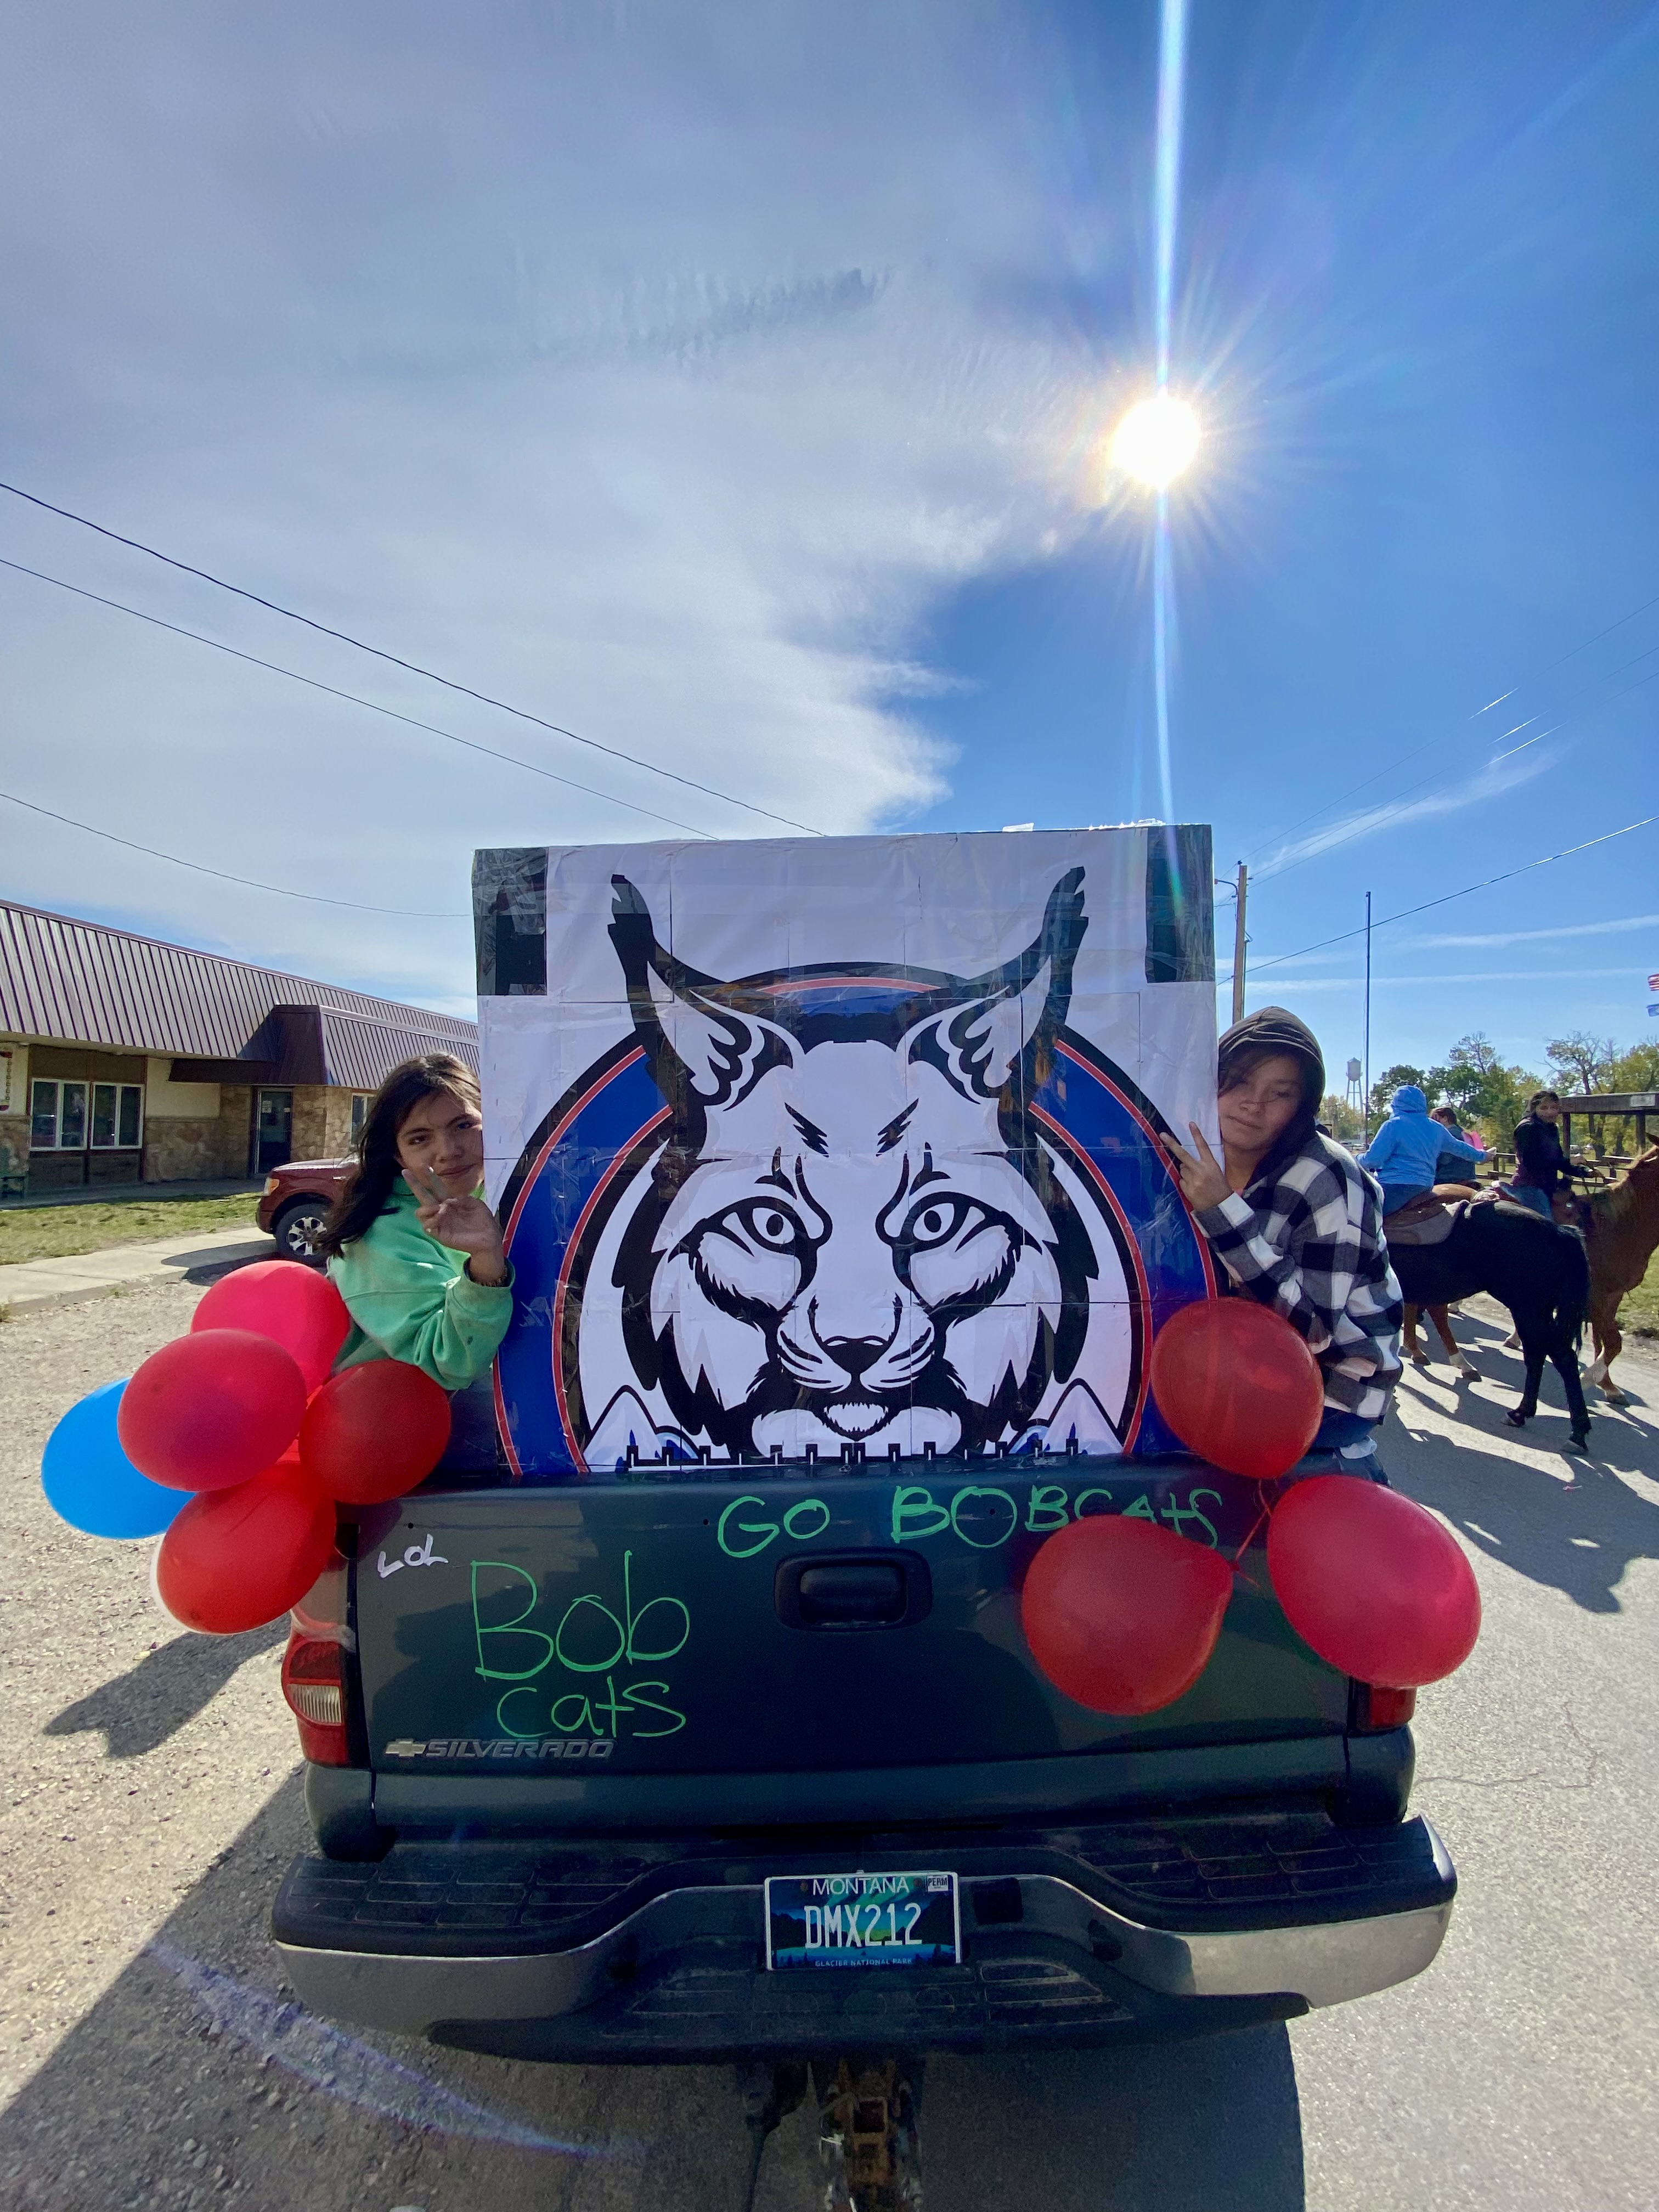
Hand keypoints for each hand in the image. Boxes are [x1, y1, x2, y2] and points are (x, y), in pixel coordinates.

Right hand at [405, 1165, 508, 1281]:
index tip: (423, 1165)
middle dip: (414, 1184)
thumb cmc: (483, 1221)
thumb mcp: (475, 1204)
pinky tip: (440, 1216)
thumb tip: (448, 1199)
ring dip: (426, 1208)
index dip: (430, 1177)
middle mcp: (441, 1211)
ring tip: (439, 1208)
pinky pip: (427, 1226)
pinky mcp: (439, 1234)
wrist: (488, 1238)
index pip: (436, 1187)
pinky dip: (431, 1220)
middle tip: (406, 1172)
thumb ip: (462, 1198)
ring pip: (420, 1213)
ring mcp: (439, 1222)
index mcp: (449, 1202)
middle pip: (422, 1197)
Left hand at [1162, 1123, 1231, 1211]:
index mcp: (1211, 1165)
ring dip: (1186, 1171)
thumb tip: (1184, 1162)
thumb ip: (1202, 1165)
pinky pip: (1181, 1181)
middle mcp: (1201, 1171)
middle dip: (1171, 1144)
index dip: (1197, 1135)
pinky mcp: (1187, 1189)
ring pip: (1182, 1169)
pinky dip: (1186, 1182)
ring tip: (1198, 1180)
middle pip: (1183, 1155)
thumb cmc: (1220, 1188)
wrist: (1220, 1208)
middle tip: (1162, 1135)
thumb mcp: (1216, 1172)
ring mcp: (1193, 1180)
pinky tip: (1195, 1188)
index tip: (1191, 1123)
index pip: (1203, 1147)